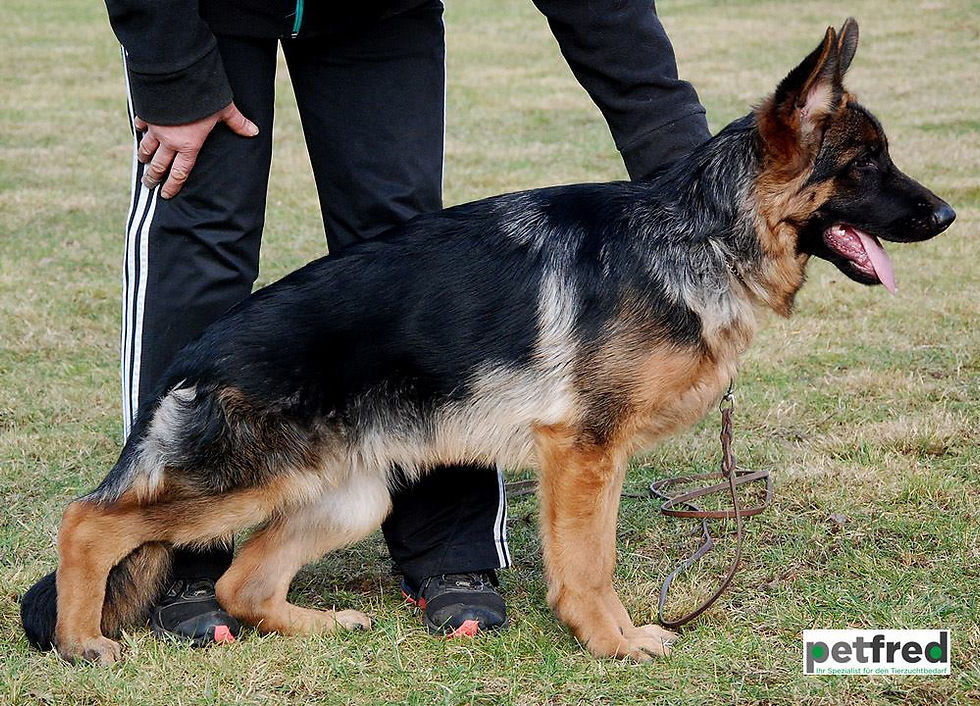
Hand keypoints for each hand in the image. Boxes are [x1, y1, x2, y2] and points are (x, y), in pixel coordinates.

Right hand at [135, 102, 257, 198]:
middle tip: (149, 184)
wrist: (177, 77)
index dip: (173, 186)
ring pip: (146, 147)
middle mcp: (170, 141)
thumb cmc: (204, 97)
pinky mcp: (146, 113)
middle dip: (153, 176)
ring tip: (142, 161)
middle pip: (159, 164)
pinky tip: (138, 130)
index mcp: (189, 146)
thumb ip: (238, 123)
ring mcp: (155, 128)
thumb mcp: (224, 110)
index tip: (167, 195)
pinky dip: (139, 129)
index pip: (180, 173)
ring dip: (144, 156)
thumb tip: (254, 132)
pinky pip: (140, 124)